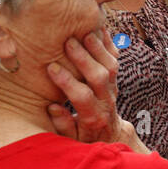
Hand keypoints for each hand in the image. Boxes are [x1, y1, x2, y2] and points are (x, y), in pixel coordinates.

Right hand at [45, 30, 125, 144]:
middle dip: (84, 59)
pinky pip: (115, 61)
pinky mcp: (115, 81)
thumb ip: (63, 124)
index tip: (51, 68)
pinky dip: (109, 45)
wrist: (109, 133)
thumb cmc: (84, 136)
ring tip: (86, 33)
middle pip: (99, 77)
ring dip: (99, 49)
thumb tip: (53, 106)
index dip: (67, 82)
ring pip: (111, 66)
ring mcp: (113, 89)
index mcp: (93, 116)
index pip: (82, 96)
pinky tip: (101, 30)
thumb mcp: (71, 138)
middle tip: (69, 43)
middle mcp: (106, 100)